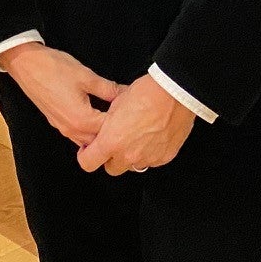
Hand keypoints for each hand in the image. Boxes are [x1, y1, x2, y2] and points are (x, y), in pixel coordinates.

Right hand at [0, 43, 123, 145]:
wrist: (25, 64)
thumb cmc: (53, 68)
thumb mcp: (87, 76)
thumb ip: (108, 89)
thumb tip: (124, 94)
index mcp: (82, 120)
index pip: (110, 130)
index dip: (123, 121)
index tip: (132, 111)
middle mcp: (71, 129)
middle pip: (99, 141)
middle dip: (112, 132)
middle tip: (125, 118)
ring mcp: (62, 127)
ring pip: (87, 140)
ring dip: (99, 133)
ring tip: (112, 119)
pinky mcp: (56, 122)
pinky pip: (76, 134)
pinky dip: (88, 130)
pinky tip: (95, 115)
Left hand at [77, 74, 195, 175]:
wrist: (174, 92)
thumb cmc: (146, 93)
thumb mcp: (115, 103)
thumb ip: (106, 124)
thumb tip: (103, 129)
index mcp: (112, 141)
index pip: (88, 163)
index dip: (86, 156)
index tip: (89, 150)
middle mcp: (128, 155)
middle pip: (111, 169)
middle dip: (111, 158)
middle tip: (116, 141)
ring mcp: (147, 158)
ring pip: (133, 166)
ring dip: (131, 155)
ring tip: (137, 135)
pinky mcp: (164, 157)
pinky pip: (151, 161)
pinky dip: (149, 152)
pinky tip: (152, 136)